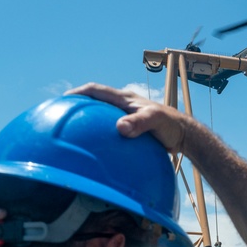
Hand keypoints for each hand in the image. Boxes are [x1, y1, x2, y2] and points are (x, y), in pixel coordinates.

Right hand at [65, 82, 193, 153]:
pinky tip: (96, 155)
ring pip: (101, 120)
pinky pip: (110, 135)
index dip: (78, 93)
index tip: (63, 100)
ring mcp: (126, 119)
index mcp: (125, 99)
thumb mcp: (155, 121)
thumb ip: (139, 123)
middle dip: (78, 107)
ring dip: (89, 125)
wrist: (185, 135)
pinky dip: (101, 141)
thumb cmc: (171, 125)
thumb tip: (120, 128)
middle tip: (62, 118)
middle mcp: (123, 107)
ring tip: (73, 138)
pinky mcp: (131, 132)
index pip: (96, 90)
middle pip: (95, 103)